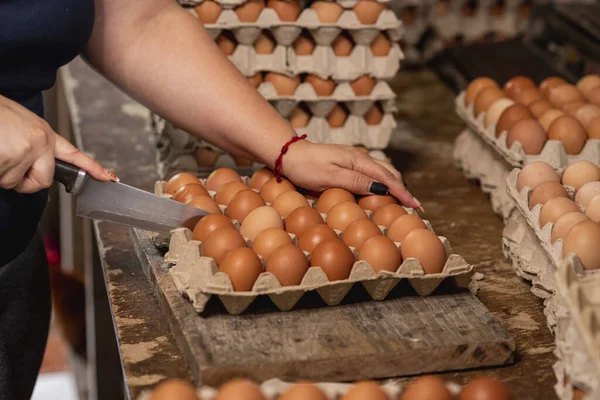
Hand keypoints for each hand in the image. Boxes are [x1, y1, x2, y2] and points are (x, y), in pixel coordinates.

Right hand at [0, 95, 112, 193]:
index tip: (109, 178)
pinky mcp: (9, 161)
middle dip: (24, 182)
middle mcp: (40, 144)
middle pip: (42, 182)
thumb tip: (33, 161)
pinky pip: (1, 180)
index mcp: (43, 133)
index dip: (93, 168)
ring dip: (1, 173)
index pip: (73, 154)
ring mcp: (25, 153)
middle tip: (7, 163)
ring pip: (14, 183)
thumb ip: (32, 144)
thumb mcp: (18, 123)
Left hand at [284, 140, 420, 208]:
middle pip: (389, 173)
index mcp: (359, 160)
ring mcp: (355, 159)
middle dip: (403, 189)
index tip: (416, 205)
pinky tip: (382, 192)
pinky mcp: (348, 163)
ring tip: (403, 200)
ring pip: (382, 172)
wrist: (289, 154)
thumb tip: (382, 188)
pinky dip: (383, 182)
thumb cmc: (306, 167)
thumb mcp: (330, 177)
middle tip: (414, 206)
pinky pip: (372, 173)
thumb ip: (356, 182)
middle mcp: (361, 157)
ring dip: (394, 185)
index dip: (403, 192)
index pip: (387, 178)